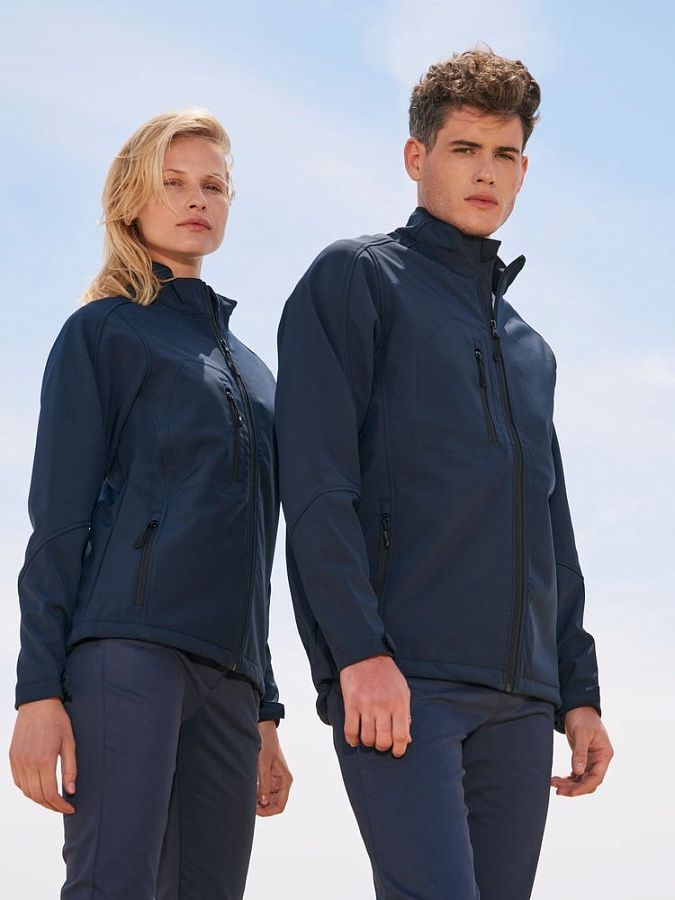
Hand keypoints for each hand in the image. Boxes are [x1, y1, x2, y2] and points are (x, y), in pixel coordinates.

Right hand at [9, 698, 76, 813]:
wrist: (38, 702)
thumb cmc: (57, 720)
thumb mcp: (69, 743)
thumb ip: (70, 768)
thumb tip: (71, 791)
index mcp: (44, 760)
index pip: (50, 794)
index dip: (60, 806)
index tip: (70, 808)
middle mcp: (28, 763)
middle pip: (37, 796)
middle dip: (51, 805)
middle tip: (63, 806)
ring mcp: (18, 761)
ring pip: (26, 791)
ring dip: (39, 799)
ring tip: (53, 799)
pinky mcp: (12, 757)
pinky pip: (18, 781)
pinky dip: (28, 789)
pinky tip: (38, 788)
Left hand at [256, 721, 291, 816]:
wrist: (264, 731)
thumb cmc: (266, 745)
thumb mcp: (263, 764)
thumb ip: (264, 784)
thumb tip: (263, 802)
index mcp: (285, 781)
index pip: (280, 805)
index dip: (268, 812)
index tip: (255, 810)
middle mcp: (282, 783)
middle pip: (273, 805)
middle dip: (261, 807)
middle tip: (248, 804)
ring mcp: (275, 781)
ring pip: (267, 800)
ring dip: (257, 801)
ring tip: (247, 797)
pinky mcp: (268, 778)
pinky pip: (263, 792)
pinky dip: (256, 794)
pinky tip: (248, 791)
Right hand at [339, 654, 410, 756]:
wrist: (365, 655)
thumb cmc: (387, 675)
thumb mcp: (403, 691)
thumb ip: (406, 714)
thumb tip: (408, 739)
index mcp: (399, 703)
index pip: (401, 736)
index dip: (399, 749)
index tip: (397, 752)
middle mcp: (383, 706)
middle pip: (383, 740)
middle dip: (382, 747)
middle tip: (381, 743)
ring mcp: (366, 705)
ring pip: (367, 738)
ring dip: (368, 743)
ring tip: (369, 738)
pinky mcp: (351, 703)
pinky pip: (350, 730)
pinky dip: (352, 739)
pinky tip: (354, 739)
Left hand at [550, 706, 612, 796]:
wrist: (577, 707)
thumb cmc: (582, 717)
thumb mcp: (581, 734)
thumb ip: (580, 753)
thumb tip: (577, 772)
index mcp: (604, 755)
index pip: (596, 778)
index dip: (583, 787)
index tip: (569, 792)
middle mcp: (600, 760)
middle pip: (588, 781)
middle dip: (574, 787)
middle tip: (557, 789)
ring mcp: (591, 760)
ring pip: (582, 779)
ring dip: (569, 784)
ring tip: (553, 783)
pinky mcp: (583, 758)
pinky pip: (577, 774)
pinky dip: (568, 778)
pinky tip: (558, 780)